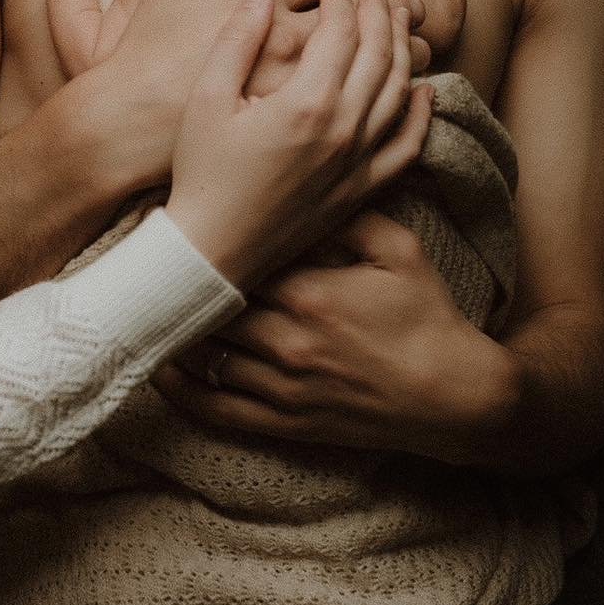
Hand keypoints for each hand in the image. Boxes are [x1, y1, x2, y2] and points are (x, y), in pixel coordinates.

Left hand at [162, 210, 520, 463]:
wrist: (455, 395)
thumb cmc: (429, 316)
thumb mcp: (399, 250)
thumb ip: (350, 215)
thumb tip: (309, 182)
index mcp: (310, 292)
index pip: (235, 262)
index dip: (203, 243)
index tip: (175, 224)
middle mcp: (288, 341)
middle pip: (211, 307)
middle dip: (182, 285)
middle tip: (148, 262)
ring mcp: (284, 387)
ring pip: (206, 356)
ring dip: (177, 332)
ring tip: (148, 307)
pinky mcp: (286, 422)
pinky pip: (218, 409)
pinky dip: (182, 391)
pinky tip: (161, 369)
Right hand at [164, 0, 431, 292]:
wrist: (211, 248)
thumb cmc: (199, 172)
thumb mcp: (206, 99)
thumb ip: (238, 40)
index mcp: (306, 102)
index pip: (341, 31)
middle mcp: (343, 128)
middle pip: (379, 53)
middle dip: (381, 11)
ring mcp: (358, 161)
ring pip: (399, 91)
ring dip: (403, 49)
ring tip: (400, 20)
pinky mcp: (362, 188)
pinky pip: (407, 145)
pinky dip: (421, 113)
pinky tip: (423, 91)